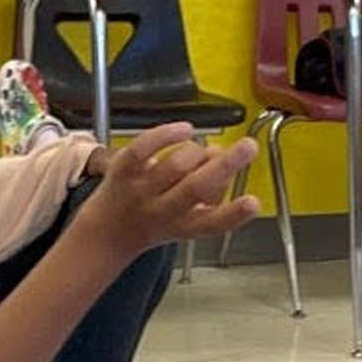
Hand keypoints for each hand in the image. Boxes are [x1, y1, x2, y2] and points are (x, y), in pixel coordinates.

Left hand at [77, 122, 259, 255]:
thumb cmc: (156, 222)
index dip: (235, 214)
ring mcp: (141, 190)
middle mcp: (162, 211)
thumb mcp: (190, 222)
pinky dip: (168, 134)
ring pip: (176, 165)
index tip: (254, 202)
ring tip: (203, 153)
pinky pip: (145, 147)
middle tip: (249, 147)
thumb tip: (225, 156)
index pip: (213, 224)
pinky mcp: (123, 170)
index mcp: (184, 227)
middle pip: (196, 188)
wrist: (107, 233)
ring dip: (199, 152)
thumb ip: (213, 195)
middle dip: (226, 165)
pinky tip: (186, 128)